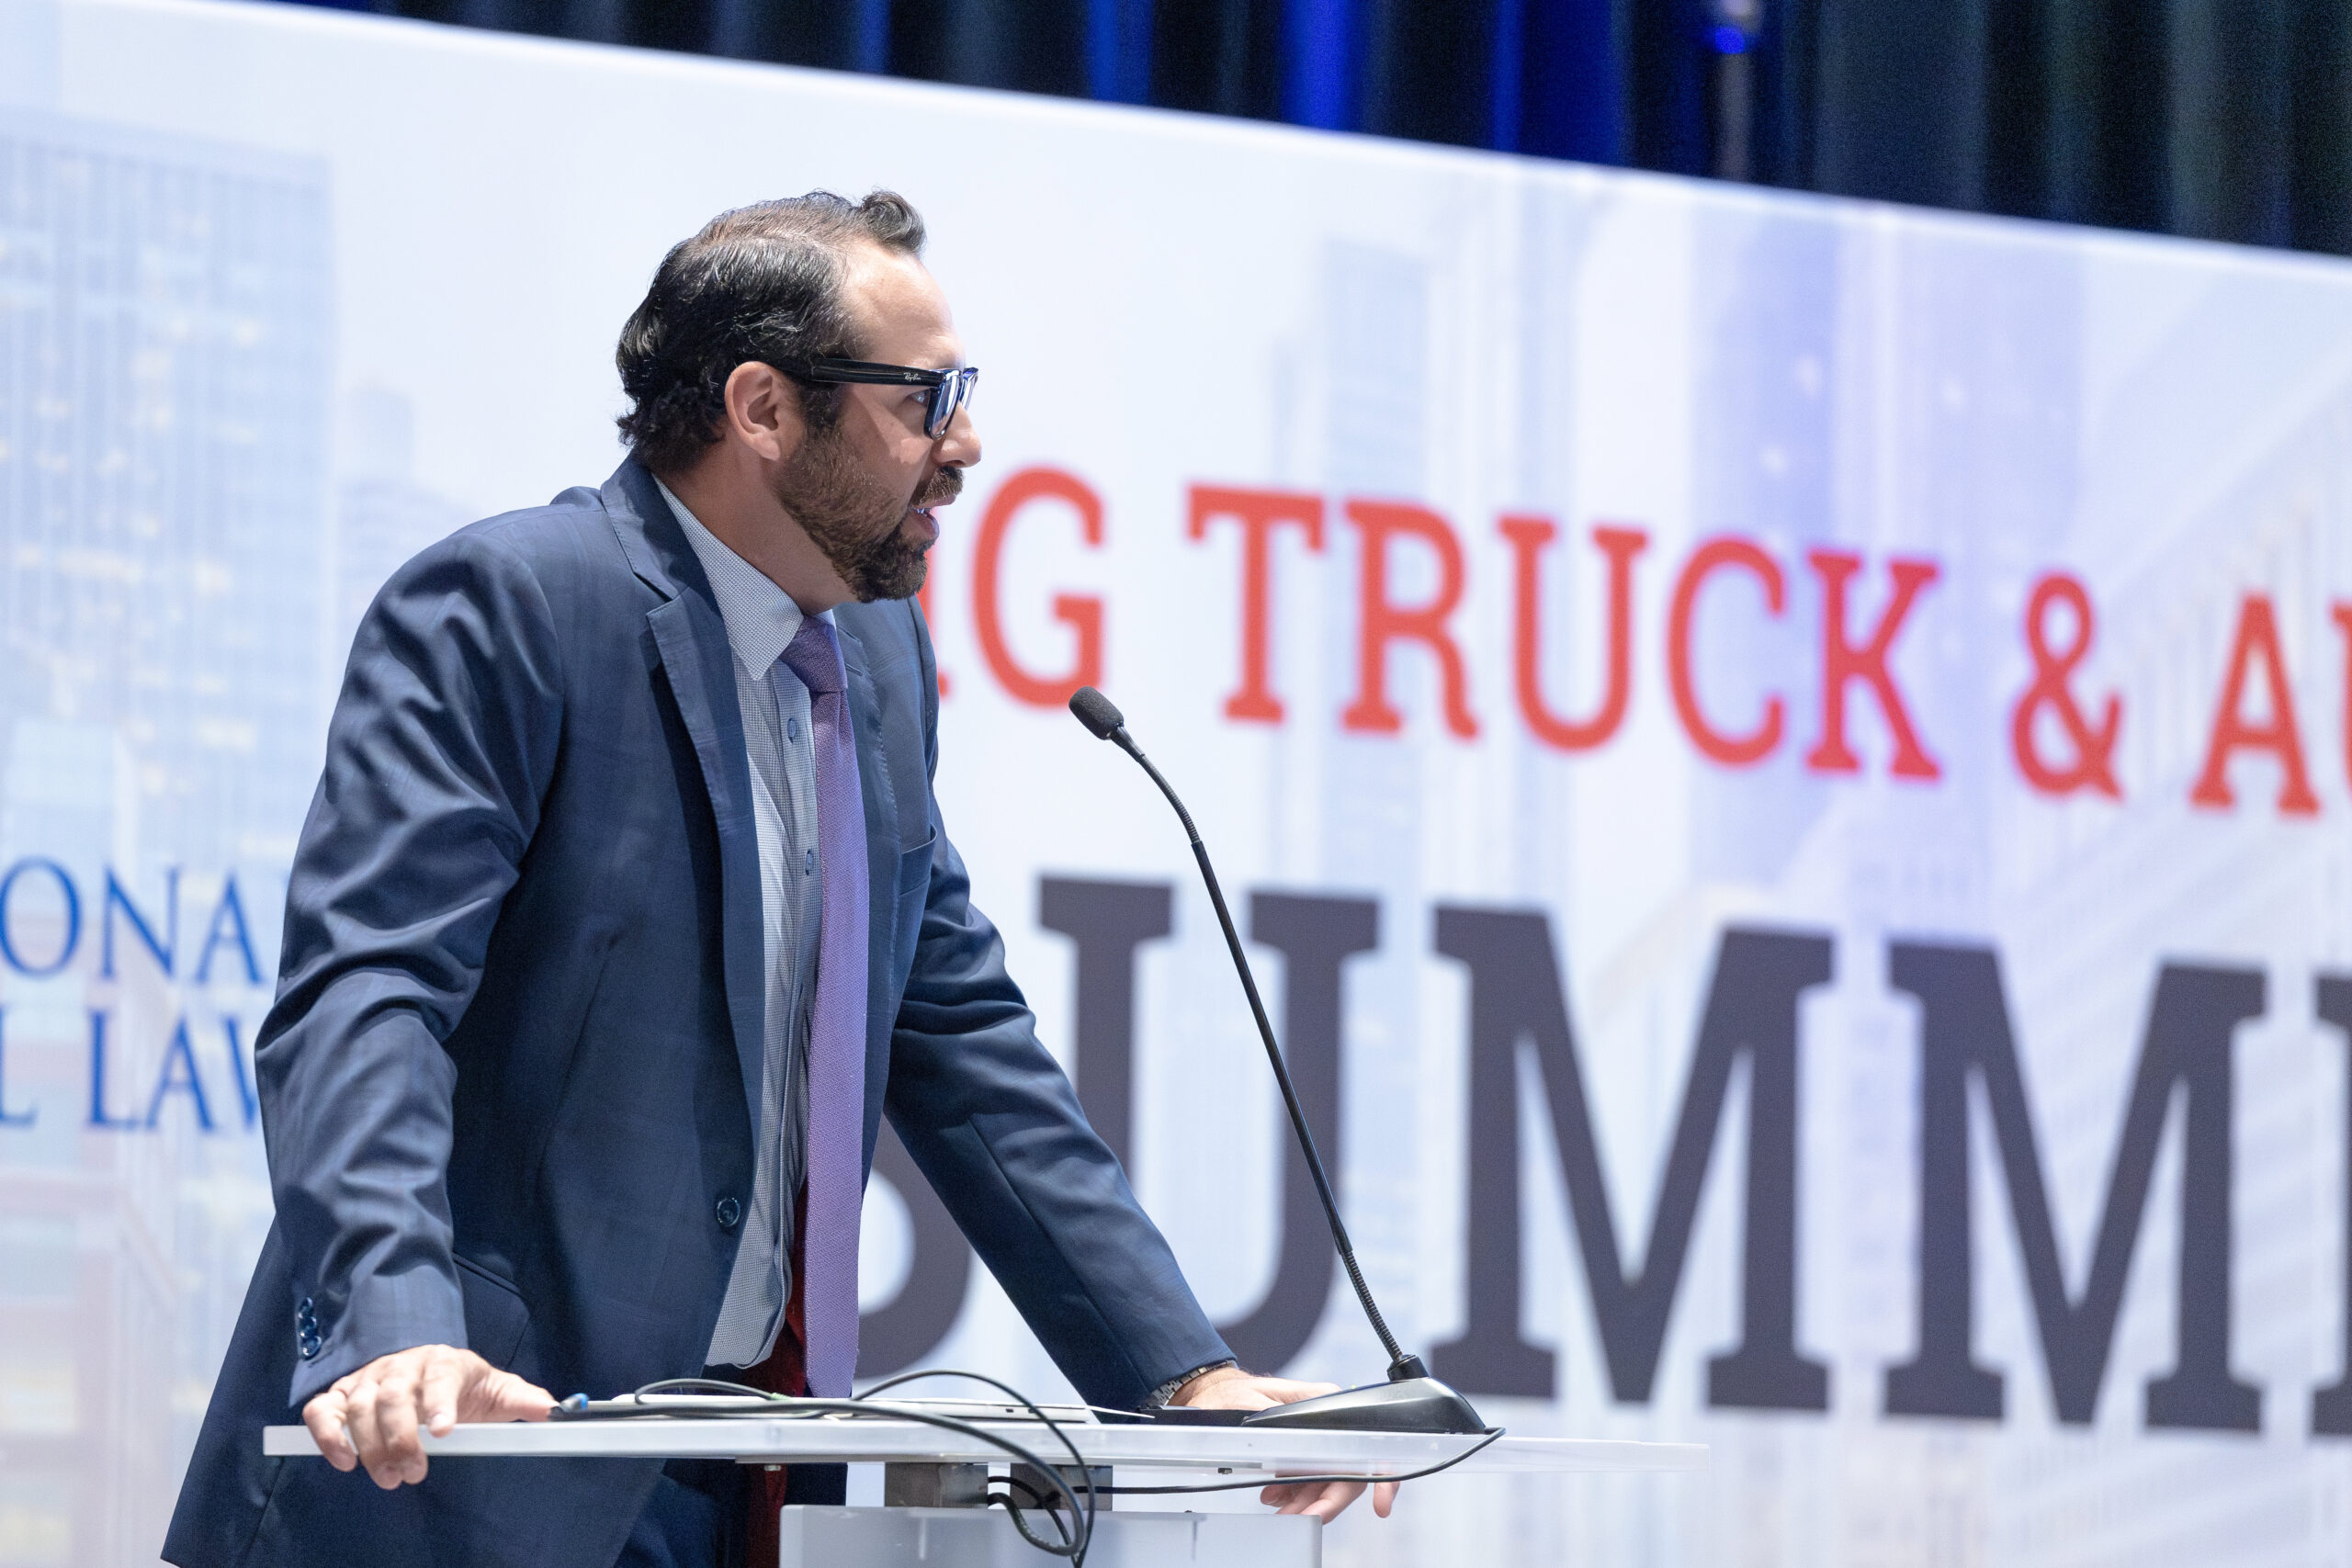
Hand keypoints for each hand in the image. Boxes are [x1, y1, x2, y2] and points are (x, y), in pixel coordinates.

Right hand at [301, 1344, 553, 1489]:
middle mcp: (403, 1366)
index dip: (440, 1403)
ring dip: (369, 1445)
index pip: (441, 1378)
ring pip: (359, 1406)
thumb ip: (522, 1400)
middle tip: (411, 1473)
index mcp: (444, 1362)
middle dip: (401, 1438)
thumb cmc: (463, 1385)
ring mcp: (369, 1379)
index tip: (445, 1431)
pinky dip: (326, 1433)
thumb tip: (556, 1410)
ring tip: (387, 1477)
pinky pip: (323, 1409)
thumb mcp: (495, 1389)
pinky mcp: (343, 1395)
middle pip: (394, 1397)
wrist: (427, 1366)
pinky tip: (343, 1460)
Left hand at [1169, 1366, 1399, 1523]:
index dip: (1380, 1478)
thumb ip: (1270, 1423)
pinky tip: (1277, 1499)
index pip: (1365, 1445)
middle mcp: (1330, 1424)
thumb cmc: (1233, 1392)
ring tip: (1283, 1512)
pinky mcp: (1304, 1456)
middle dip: (1327, 1502)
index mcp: (1327, 1405)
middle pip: (1348, 1473)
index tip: (1380, 1506)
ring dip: (1308, 1503)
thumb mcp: (1247, 1402)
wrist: (1215, 1395)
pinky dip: (1297, 1497)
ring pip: (1329, 1483)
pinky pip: (1311, 1483)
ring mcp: (1318, 1442)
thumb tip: (1287, 1445)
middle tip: (1303, 1519)